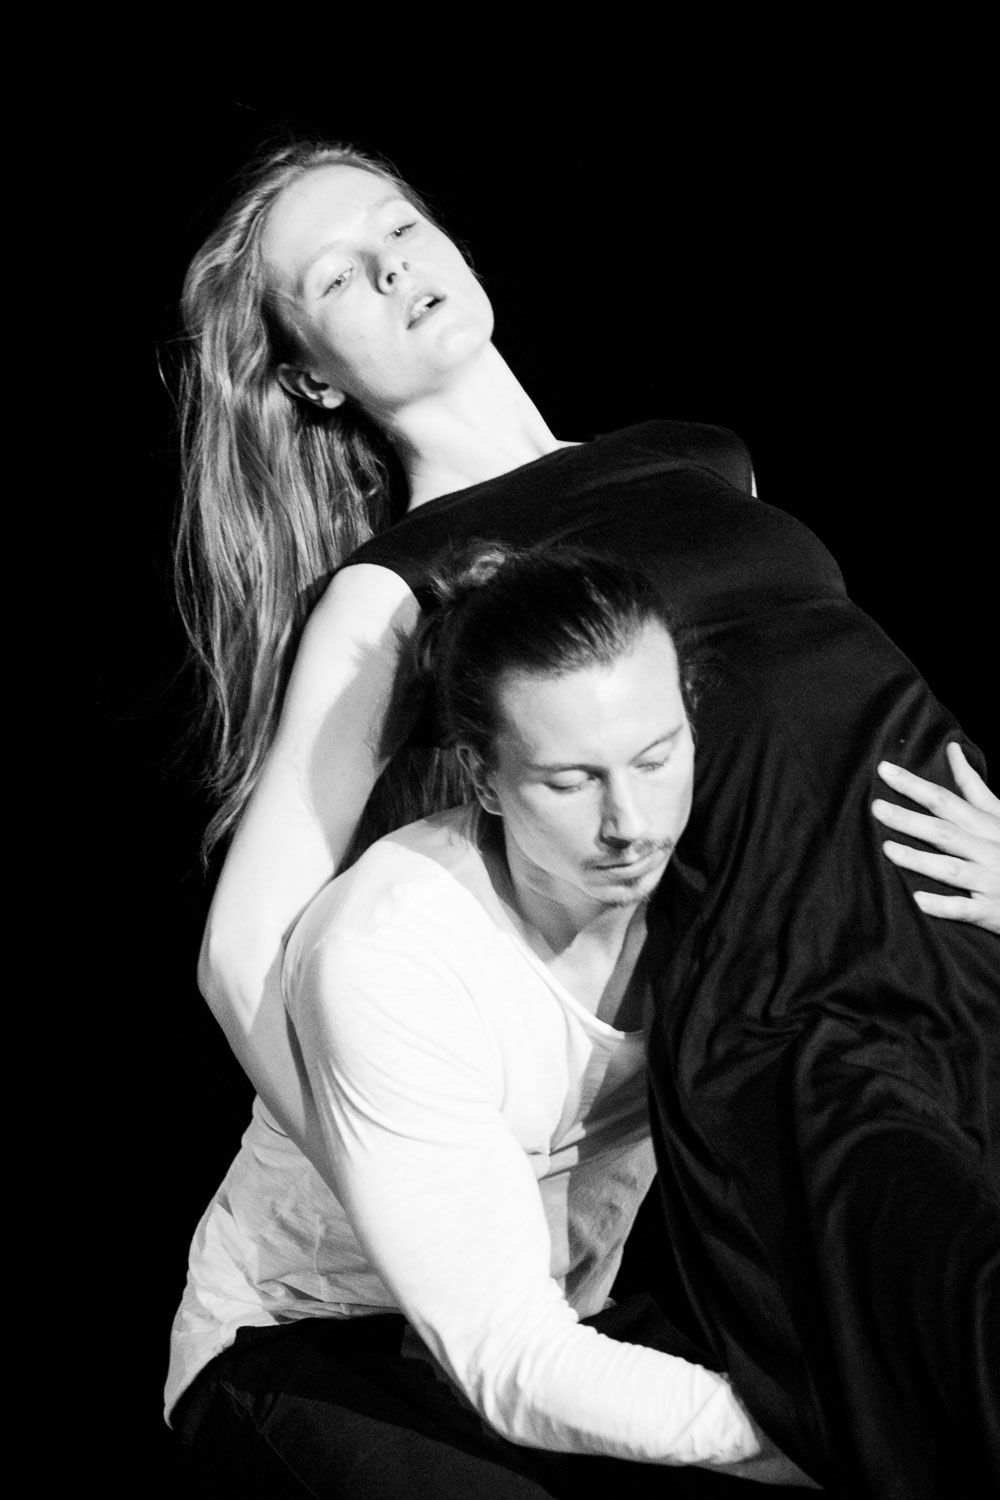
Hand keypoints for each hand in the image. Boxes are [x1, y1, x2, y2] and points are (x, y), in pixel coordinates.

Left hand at [872, 743, 999, 934]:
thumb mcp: (999, 813)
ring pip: (952, 869)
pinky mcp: (992, 911)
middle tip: (876, 808)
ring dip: (920, 859)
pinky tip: (918, 899)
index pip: (945, 800)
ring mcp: (990, 881)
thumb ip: (972, 785)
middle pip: (944, 832)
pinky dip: (943, 905)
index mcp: (986, 825)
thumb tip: (952, 748)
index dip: (914, 785)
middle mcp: (987, 849)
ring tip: (887, 849)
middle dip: (910, 819)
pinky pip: (965, 909)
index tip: (883, 770)